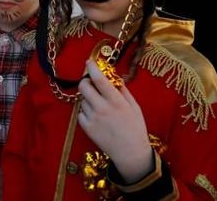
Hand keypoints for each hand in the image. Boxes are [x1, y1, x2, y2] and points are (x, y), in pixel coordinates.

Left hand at [77, 60, 153, 182]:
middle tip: (91, 84)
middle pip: (83, 86)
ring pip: (82, 100)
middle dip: (86, 82)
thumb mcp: (134, 107)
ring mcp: (93, 118)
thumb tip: (115, 77)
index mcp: (115, 101)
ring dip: (88, 99)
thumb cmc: (136, 128)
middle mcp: (102, 107)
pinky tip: (95, 117)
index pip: (99, 79)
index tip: (88, 62)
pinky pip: (80, 114)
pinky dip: (85, 112)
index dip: (92, 68)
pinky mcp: (87, 128)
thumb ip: (123, 91)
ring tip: (99, 106)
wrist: (130, 153)